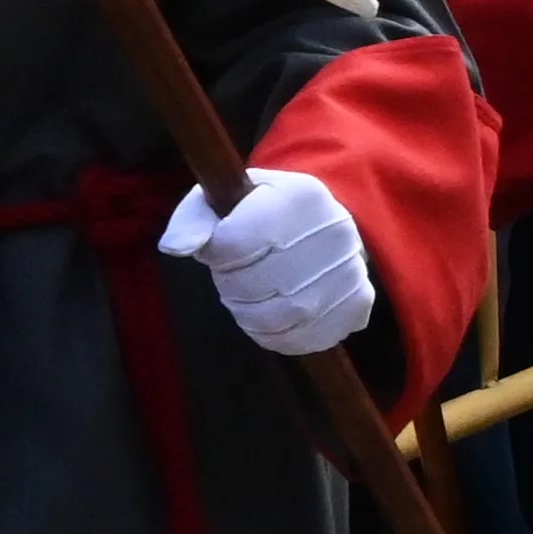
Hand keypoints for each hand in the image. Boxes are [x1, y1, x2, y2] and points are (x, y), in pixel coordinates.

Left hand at [159, 168, 374, 357]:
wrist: (323, 223)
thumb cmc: (264, 211)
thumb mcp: (225, 200)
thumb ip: (194, 220)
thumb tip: (175, 248)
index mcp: (299, 196)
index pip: (235, 244)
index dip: (216, 254)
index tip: (221, 248)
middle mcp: (335, 232)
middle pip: (256, 285)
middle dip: (232, 286)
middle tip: (235, 277)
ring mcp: (351, 271)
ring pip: (278, 317)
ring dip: (249, 314)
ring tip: (250, 297)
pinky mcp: (358, 304)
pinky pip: (303, 337)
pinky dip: (276, 336)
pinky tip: (272, 317)